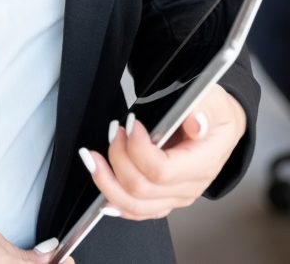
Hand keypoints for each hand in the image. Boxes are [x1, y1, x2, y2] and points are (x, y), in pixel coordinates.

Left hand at [78, 84, 246, 220]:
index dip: (138, 149)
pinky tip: (102, 187)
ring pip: (134, 206)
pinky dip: (114, 200)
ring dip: (106, 180)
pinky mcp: (163, 199)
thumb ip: (204, 108)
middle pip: (141, 189)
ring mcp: (175, 197)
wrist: (219, 128)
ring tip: (93, 156)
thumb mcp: (214, 100)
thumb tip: (195, 123)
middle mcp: (188, 188)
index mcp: (202, 164)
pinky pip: (137, 211)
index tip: (131, 124)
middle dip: (118, 157)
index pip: (161, 171)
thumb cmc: (215, 115)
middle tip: (115, 131)